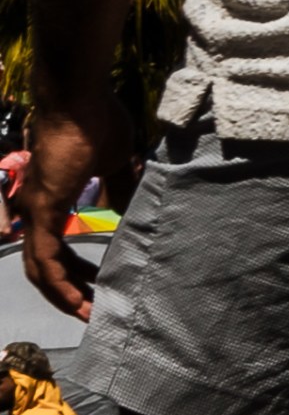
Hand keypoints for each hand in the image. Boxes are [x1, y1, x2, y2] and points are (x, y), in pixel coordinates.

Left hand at [17, 90, 132, 320]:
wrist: (78, 100)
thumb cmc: (97, 122)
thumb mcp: (116, 161)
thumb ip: (117, 186)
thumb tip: (124, 209)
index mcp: (53, 198)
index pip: (56, 246)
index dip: (74, 270)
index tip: (100, 285)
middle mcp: (37, 210)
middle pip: (43, 265)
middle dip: (68, 291)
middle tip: (95, 310)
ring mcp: (37, 211)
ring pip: (40, 268)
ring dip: (62, 295)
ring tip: (89, 314)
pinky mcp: (44, 210)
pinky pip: (46, 258)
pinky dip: (60, 284)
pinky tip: (78, 301)